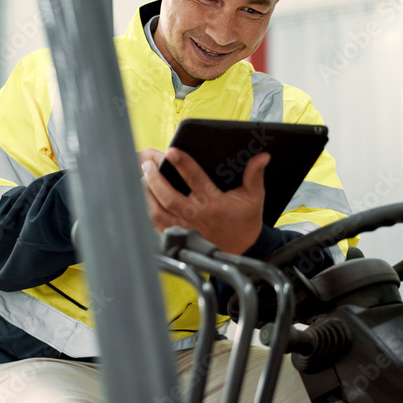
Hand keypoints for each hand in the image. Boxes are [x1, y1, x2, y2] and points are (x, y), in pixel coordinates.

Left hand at [142, 147, 269, 254]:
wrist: (242, 250)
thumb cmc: (244, 222)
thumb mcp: (254, 198)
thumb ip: (254, 176)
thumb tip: (261, 157)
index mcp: (214, 204)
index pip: (196, 180)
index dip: (183, 164)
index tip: (172, 151)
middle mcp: (197, 216)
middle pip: (170, 197)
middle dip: (156, 179)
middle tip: (148, 164)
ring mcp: (185, 227)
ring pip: (158, 212)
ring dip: (147, 195)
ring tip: (141, 178)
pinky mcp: (177, 235)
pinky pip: (156, 224)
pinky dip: (146, 210)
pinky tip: (142, 197)